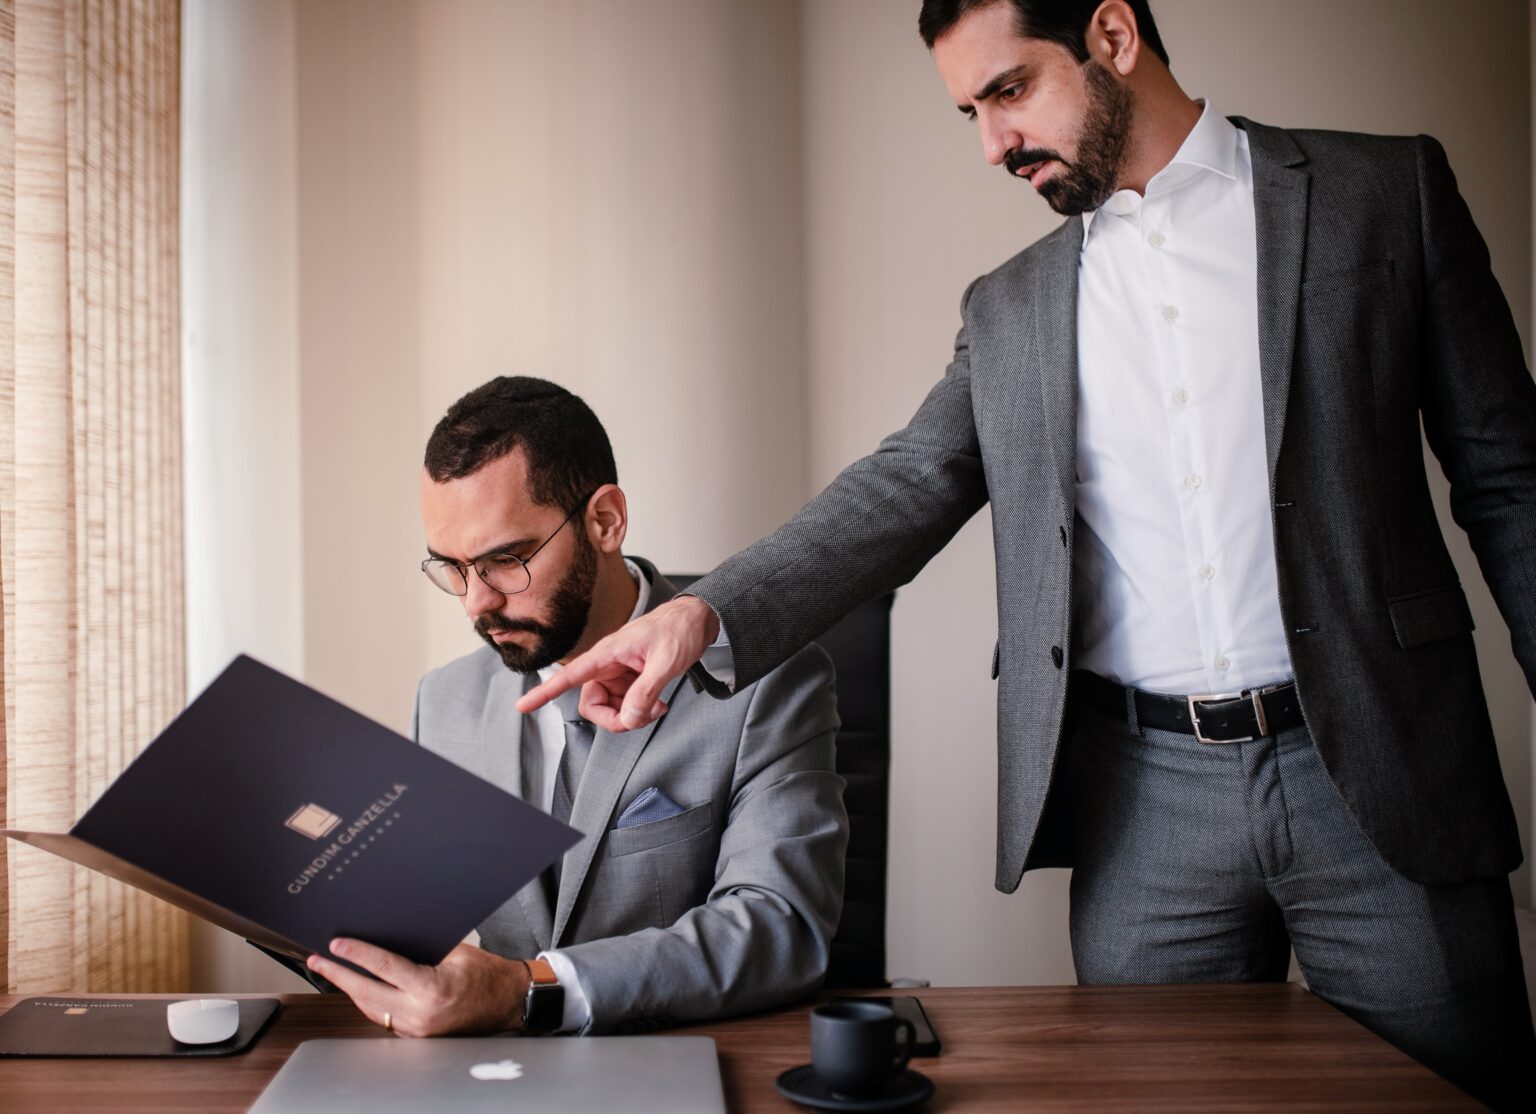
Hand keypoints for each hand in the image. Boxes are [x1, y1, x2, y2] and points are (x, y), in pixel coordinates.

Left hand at [307, 939, 529, 1036]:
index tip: (336, 945)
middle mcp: (419, 1013)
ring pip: (371, 1009)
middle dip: (339, 975)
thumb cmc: (488, 974)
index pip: (383, 967)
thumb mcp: (455, 951)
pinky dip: (369, 1002)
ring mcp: (416, 1029)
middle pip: (366, 993)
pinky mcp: (416, 1035)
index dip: (356, 954)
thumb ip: (420, 948)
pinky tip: (359, 989)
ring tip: (331, 972)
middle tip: (317, 961)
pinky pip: (385, 1017)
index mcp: (430, 989)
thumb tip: (385, 937)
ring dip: (350, 989)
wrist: (509, 1002)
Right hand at [517, 594, 720, 731]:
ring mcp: (619, 674)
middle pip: (592, 704)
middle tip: (643, 717)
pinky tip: (659, 703)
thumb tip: (628, 718)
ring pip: (610, 708)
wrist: (697, 620)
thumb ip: (645, 691)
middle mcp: (607, 665)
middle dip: (615, 719)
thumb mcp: (666, 661)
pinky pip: (625, 705)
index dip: (544, 692)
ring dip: (632, 716)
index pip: (568, 675)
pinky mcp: (631, 680)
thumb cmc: (679, 630)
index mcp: (607, 654)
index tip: (523, 706)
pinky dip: (640, 711)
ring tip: (658, 706)